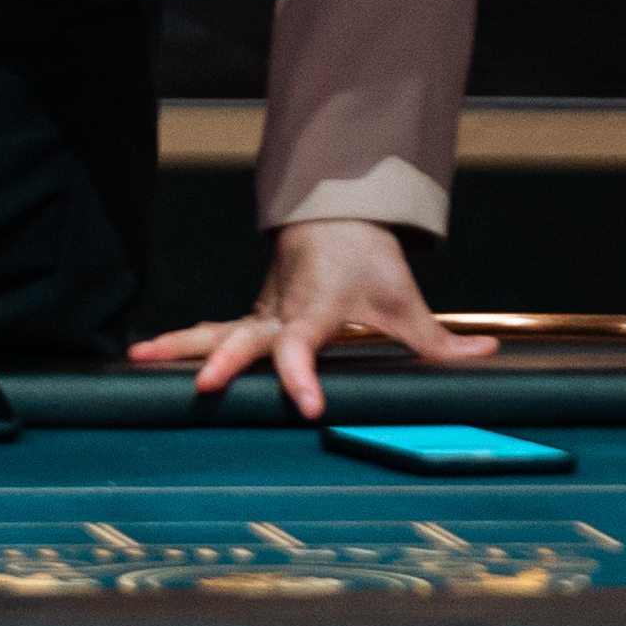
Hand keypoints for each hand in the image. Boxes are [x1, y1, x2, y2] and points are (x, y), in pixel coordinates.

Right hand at [132, 216, 489, 420]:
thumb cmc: (368, 260)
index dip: (304, 376)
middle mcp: (280, 314)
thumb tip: (488, 354)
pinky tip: (144, 359)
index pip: (303, 347)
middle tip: (202, 387)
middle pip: (243, 339)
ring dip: (177, 346)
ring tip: (137, 359)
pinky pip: (211, 333)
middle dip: (222, 362)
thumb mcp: (406, 302)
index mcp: (315, 310)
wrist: (333, 219)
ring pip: (213, 331)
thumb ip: (438, 341)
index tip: (308, 405)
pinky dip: (179, 345)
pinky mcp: (252, 322)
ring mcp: (260, 316)